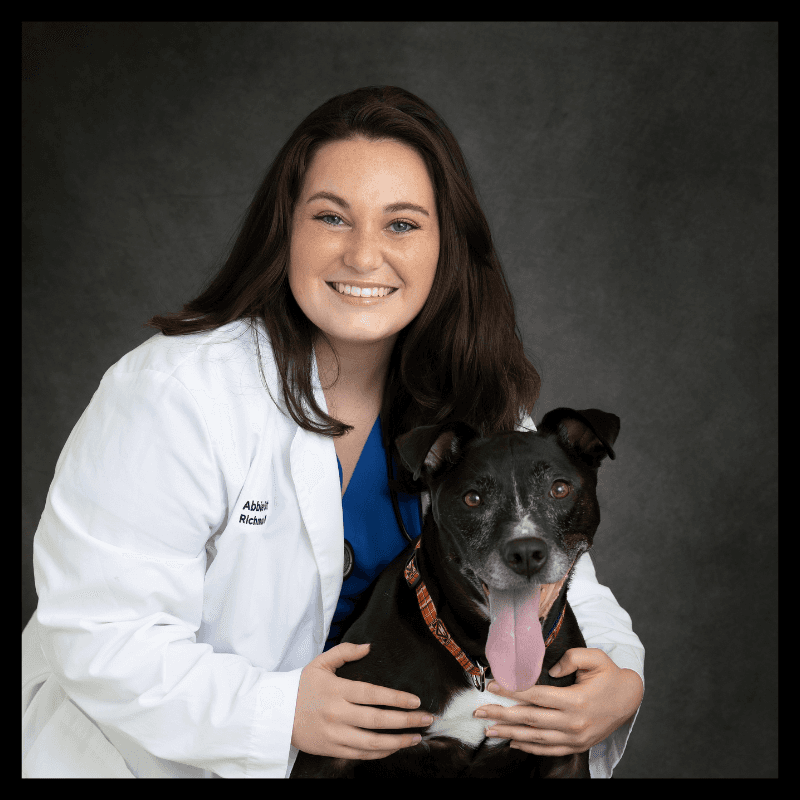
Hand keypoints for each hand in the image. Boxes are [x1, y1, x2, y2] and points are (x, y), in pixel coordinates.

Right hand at [291, 642, 432, 759]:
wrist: (276, 714)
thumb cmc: (301, 686)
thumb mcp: (320, 663)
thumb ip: (345, 652)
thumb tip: (369, 647)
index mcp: (338, 690)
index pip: (373, 695)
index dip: (397, 698)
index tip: (416, 700)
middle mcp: (338, 714)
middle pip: (378, 720)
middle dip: (406, 721)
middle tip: (427, 719)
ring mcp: (335, 734)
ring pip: (372, 742)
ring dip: (398, 741)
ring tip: (416, 737)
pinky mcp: (332, 749)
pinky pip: (361, 754)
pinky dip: (380, 753)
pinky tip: (394, 747)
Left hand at [474, 648, 643, 755]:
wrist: (629, 700)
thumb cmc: (609, 676)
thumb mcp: (595, 658)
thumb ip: (572, 658)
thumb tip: (551, 669)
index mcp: (576, 700)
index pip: (536, 696)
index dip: (512, 692)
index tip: (491, 686)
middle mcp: (573, 723)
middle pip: (530, 719)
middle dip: (501, 715)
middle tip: (479, 712)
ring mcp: (574, 738)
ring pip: (535, 738)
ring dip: (510, 734)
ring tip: (488, 730)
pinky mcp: (576, 746)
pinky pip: (548, 750)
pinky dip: (529, 747)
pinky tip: (512, 743)